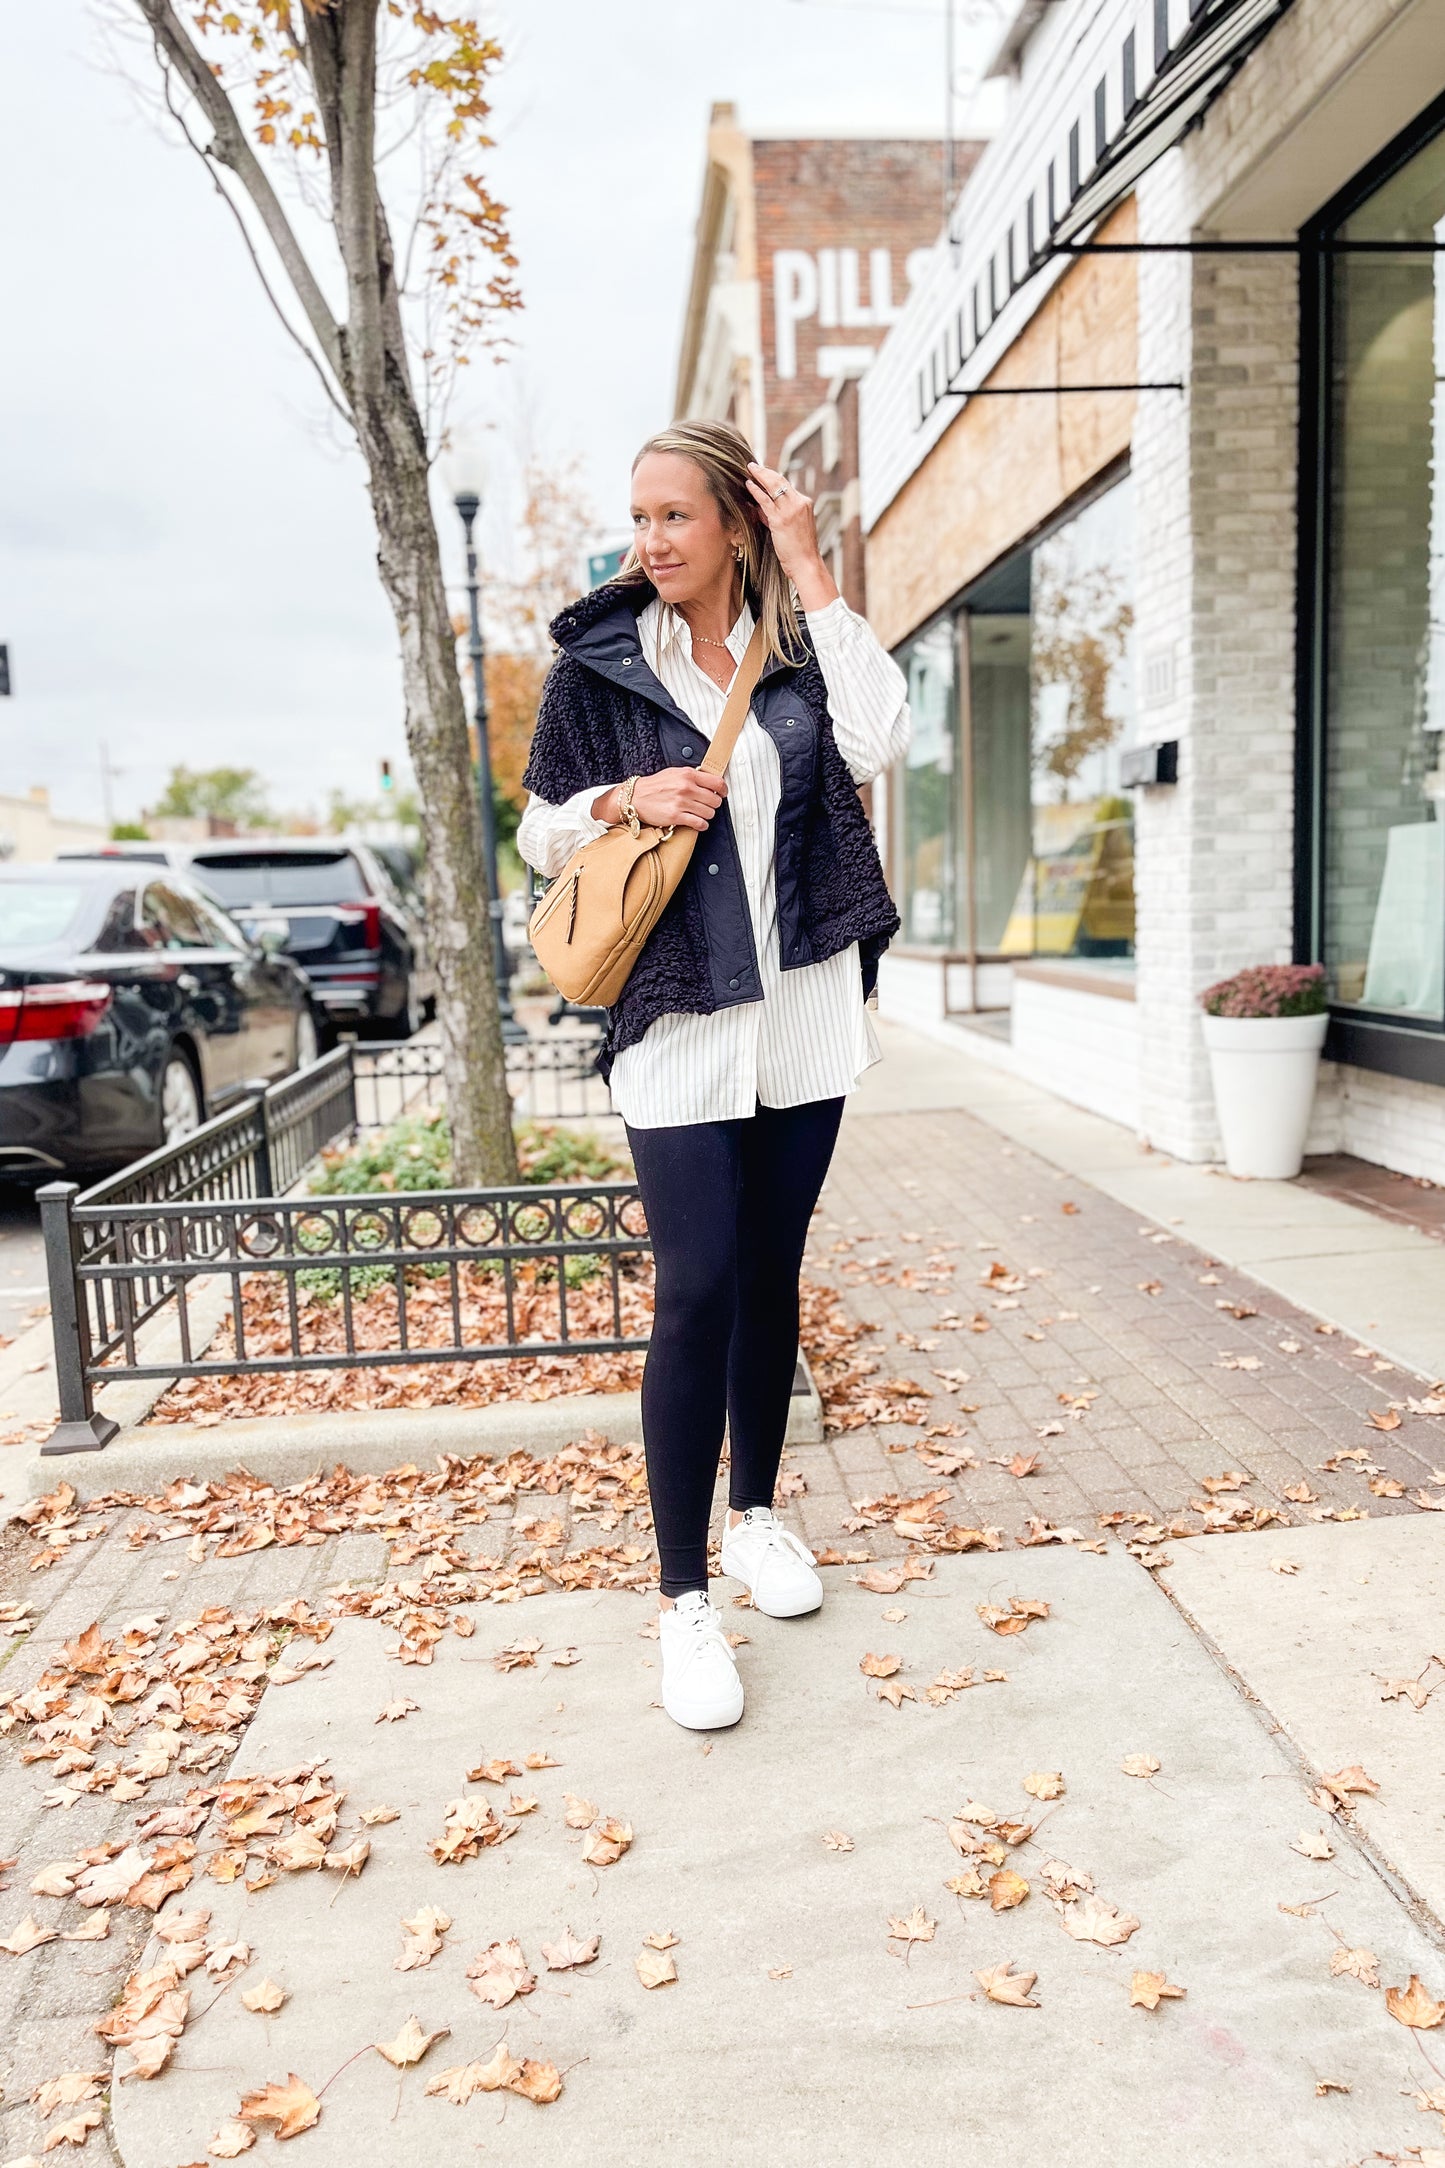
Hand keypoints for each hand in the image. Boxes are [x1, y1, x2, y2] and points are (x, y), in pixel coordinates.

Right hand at [593, 768, 726, 833]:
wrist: (635, 797)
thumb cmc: (654, 786)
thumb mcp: (674, 773)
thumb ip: (692, 776)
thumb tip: (709, 781)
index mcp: (688, 774)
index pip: (717, 782)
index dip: (723, 790)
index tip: (722, 794)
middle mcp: (686, 787)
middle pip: (715, 800)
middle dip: (713, 804)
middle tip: (707, 805)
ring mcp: (682, 803)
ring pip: (709, 813)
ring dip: (707, 815)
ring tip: (700, 814)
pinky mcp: (676, 816)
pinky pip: (699, 823)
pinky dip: (702, 825)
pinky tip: (698, 823)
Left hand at [745, 462, 838, 610]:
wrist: (806, 564)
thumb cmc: (799, 550)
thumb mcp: (790, 528)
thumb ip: (775, 516)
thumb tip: (759, 507)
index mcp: (804, 503)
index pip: (786, 485)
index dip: (773, 478)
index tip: (762, 472)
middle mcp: (799, 503)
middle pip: (780, 481)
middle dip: (765, 472)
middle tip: (753, 465)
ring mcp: (791, 510)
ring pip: (773, 486)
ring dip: (760, 476)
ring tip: (749, 469)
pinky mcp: (781, 519)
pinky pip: (766, 501)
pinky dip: (756, 491)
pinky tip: (748, 485)